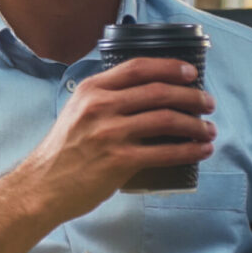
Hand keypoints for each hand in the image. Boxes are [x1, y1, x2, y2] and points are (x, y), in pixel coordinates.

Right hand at [25, 56, 216, 219]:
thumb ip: (105, 98)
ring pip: (166, 119)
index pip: (138, 68)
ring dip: (195, 124)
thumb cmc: (62, 151)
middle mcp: (100, 106)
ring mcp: (110, 133)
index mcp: (91, 89)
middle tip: (207, 103)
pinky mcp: (119, 161)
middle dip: (191, 96)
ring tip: (209, 129)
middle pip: (158, 91)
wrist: (42, 185)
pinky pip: (164, 152)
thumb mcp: (77, 111)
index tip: (191, 72)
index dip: (170, 67)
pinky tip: (201, 150)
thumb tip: (147, 94)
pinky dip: (189, 150)